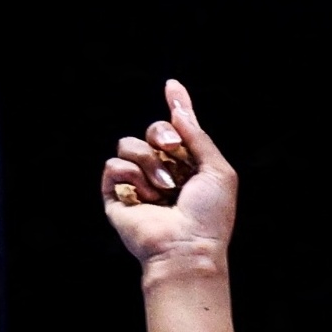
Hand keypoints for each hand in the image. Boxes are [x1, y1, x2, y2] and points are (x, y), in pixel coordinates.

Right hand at [100, 80, 237, 266]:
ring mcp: (138, 183)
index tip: (173, 85)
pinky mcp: (116, 195)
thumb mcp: (218, 171)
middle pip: (152, 130)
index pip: (179, 131)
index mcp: (189, 168)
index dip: (177, 107)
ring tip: (165, 188)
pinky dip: (131, 176)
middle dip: (161, 133)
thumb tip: (180, 107)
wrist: (187, 246)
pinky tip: (146, 196)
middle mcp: (163, 173)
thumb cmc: (209, 216)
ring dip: (149, 163)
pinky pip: (113, 164)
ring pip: (128, 144)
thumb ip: (198, 136)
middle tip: (173, 149)